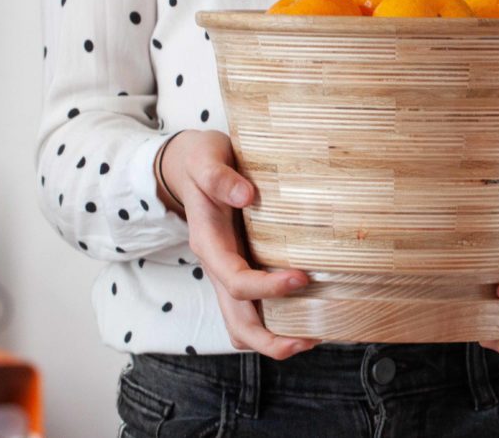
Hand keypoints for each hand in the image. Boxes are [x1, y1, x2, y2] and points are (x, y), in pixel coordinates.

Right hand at [158, 130, 321, 359]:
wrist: (186, 164)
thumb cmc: (200, 160)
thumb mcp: (205, 158)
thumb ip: (219, 177)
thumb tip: (247, 194)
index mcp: (208, 242)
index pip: (235, 280)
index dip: (267, 287)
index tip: (302, 277)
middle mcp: (217, 266)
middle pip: (236, 321)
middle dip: (269, 339)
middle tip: (309, 338)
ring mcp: (228, 272)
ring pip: (242, 323)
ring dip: (273, 339)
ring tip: (312, 338)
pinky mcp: (241, 269)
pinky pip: (253, 308)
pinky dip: (277, 321)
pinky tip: (308, 315)